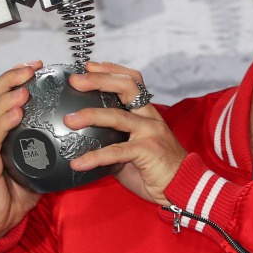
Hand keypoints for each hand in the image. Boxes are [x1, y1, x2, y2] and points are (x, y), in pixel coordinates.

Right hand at [0, 61, 43, 237]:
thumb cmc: (15, 195)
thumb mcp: (36, 166)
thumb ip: (49, 148)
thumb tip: (79, 135)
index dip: (14, 77)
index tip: (35, 66)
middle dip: (10, 77)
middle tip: (32, 68)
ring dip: (8, 97)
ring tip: (26, 87)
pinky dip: (3, 122)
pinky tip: (17, 112)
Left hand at [64, 62, 186, 204]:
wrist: (183, 186)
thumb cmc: (157, 170)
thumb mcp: (133, 150)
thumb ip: (113, 141)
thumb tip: (85, 142)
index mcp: (147, 113)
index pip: (132, 81)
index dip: (111, 70)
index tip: (89, 66)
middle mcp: (150, 118)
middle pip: (126, 87)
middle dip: (99, 80)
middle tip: (76, 81)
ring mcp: (150, 132)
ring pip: (117, 116)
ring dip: (90, 115)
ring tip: (69, 120)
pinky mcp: (147, 151)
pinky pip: (115, 152)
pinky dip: (94, 157)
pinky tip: (77, 163)